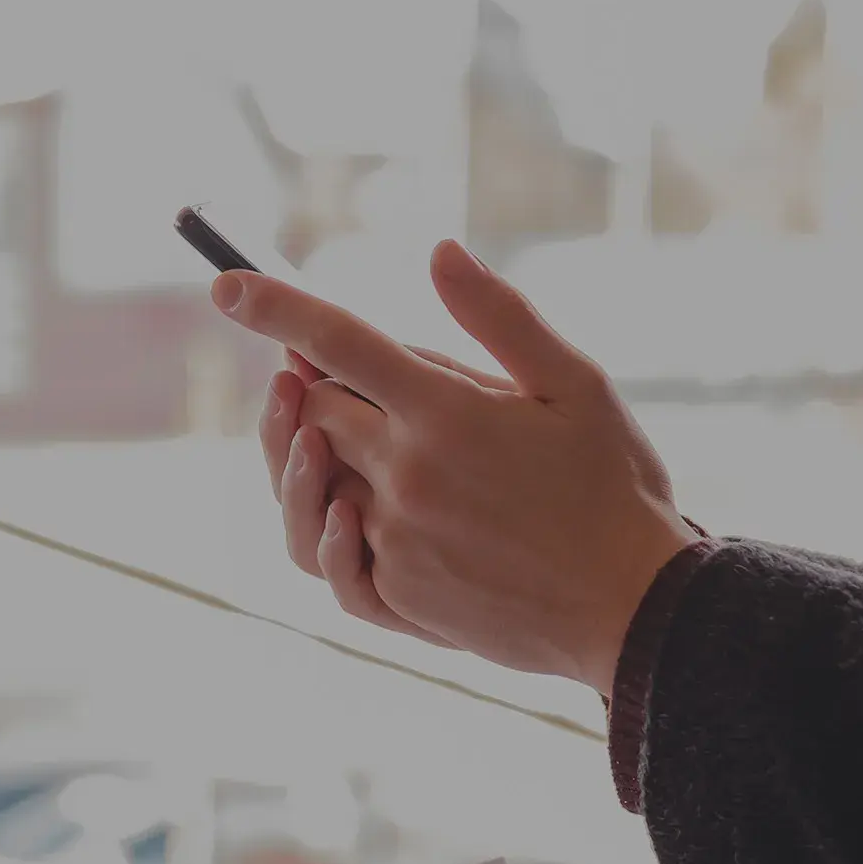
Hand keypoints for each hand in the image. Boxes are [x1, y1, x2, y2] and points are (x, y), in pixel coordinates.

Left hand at [219, 240, 694, 693]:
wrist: (634, 611)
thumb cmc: (613, 487)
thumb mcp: (576, 385)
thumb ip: (499, 318)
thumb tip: (439, 252)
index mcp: (446, 414)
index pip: (338, 343)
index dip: (276, 306)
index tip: (228, 285)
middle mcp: (407, 477)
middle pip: (316, 411)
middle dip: (314, 384)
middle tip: (332, 371)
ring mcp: (395, 541)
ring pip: (314, 482)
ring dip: (317, 455)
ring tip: (340, 438)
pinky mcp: (396, 596)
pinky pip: (330, 556)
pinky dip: (333, 527)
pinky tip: (356, 510)